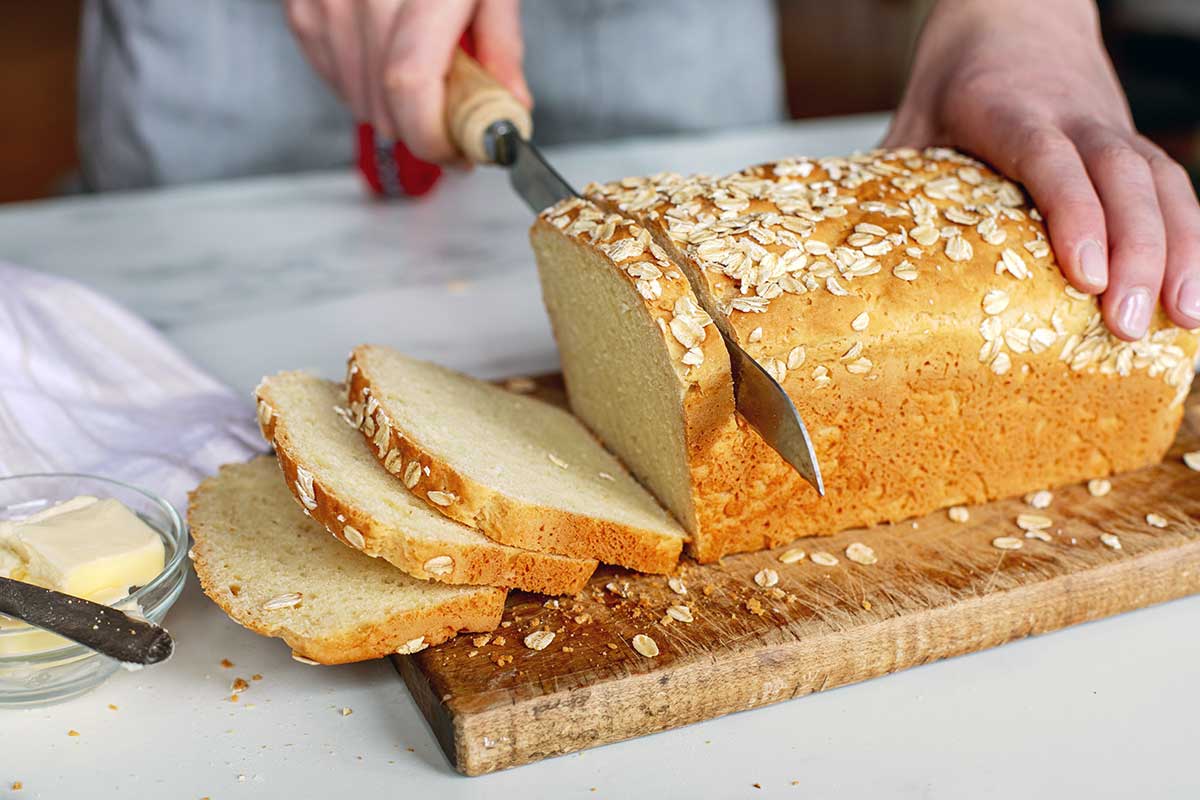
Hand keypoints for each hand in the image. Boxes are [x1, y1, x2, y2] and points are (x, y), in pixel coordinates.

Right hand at [284, 0, 530, 162]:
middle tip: (457, 130)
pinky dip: (364, 86)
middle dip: (425, 133)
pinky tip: (388, 60)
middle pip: (384, 103)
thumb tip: (510, 107)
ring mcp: (325, 0)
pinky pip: (333, 74)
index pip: (410, 87)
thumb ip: (501, 44)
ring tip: (428, 88)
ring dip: (396, 114)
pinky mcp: (301, 5)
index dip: (435, 137)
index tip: (463, 153)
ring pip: (357, 98)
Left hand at [885, 0, 1199, 339]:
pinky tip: (1195, 291)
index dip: (1075, 216)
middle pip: (1119, 180)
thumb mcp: (914, 121)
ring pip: (1160, 183)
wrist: (1017, 13)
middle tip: (1130, 326)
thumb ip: (893, 182)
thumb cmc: (959, 78)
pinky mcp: (1131, 146)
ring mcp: (1111, 130)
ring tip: (1187, 319)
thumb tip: (851, 258)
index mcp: (1012, 111)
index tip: (1088, 275)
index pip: (1051, 161)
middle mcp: (1074, 119)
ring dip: (1182, 251)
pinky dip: (1194, 236)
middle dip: (1138, 254)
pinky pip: (1173, 187)